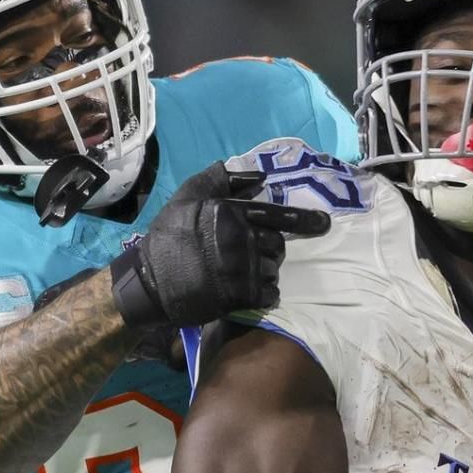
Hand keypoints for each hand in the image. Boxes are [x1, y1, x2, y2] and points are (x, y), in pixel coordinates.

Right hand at [108, 162, 331, 328]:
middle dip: (271, 250)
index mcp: (231, 212)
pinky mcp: (239, 295)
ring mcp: (241, 269)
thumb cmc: (169, 237)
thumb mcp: (187, 197)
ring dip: (265, 271)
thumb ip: (221, 180)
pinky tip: (251, 291)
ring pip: (274, 269)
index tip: (323, 224)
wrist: (149, 282)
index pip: (278, 215)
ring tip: (245, 273)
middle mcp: (240, 238)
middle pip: (278, 245)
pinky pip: (269, 294)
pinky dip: (266, 293)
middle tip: (253, 254)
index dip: (304, 219)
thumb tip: (258, 176)